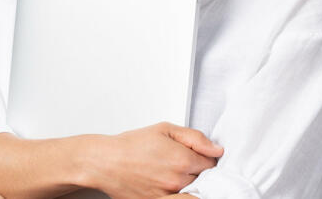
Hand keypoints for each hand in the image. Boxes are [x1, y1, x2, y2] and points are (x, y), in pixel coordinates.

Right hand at [83, 122, 222, 198]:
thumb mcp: (164, 129)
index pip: (211, 164)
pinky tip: (176, 188)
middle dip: (198, 171)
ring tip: (177, 176)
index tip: (197, 156)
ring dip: (191, 185)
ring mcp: (168, 195)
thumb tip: (216, 149)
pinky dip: (183, 195)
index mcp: (182, 159)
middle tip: (182, 164)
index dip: (205, 158)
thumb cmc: (130, 145)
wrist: (105, 162)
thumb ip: (195, 138)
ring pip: (194, 192)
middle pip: (204, 179)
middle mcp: (177, 180)